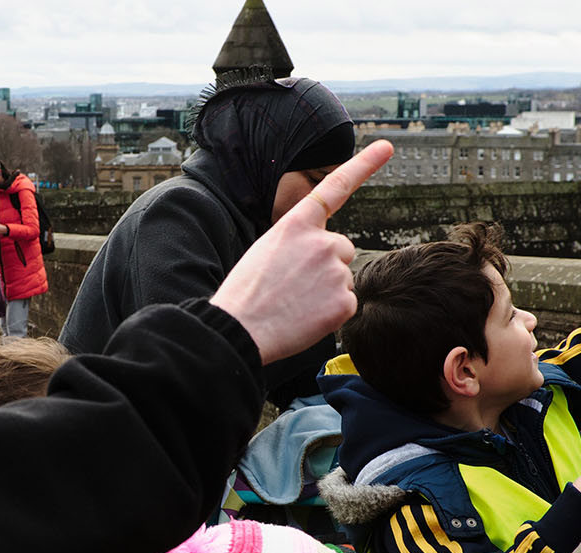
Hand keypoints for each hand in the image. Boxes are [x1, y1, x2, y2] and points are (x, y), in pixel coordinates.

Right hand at [210, 140, 393, 364]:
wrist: (240, 330)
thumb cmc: (246, 295)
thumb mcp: (266, 252)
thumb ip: (299, 245)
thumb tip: (322, 260)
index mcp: (297, 225)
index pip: (335, 188)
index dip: (363, 165)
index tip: (387, 147)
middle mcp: (323, 242)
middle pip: (341, 248)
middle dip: (326, 265)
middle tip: (295, 286)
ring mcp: (336, 272)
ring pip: (343, 278)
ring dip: (326, 291)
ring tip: (294, 303)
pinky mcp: (344, 302)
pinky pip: (346, 304)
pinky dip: (330, 314)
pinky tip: (304, 318)